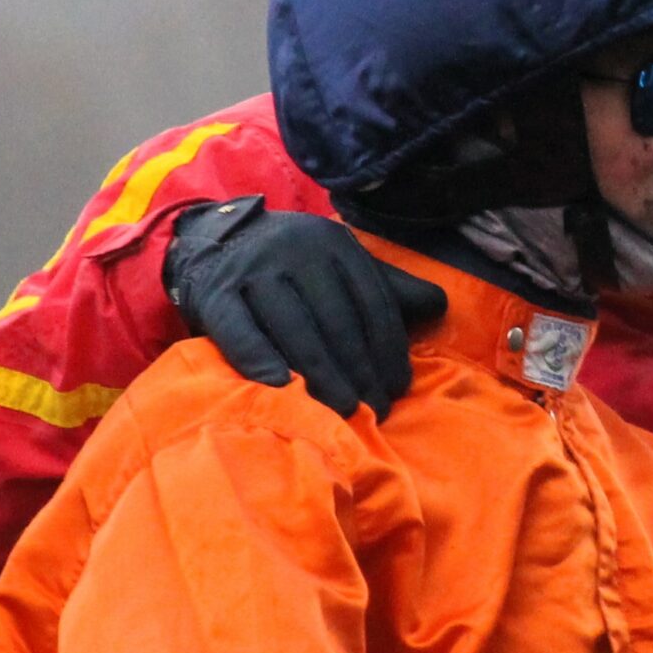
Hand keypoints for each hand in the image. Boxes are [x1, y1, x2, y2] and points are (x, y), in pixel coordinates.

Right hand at [162, 197, 445, 418]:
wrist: (214, 241)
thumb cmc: (291, 268)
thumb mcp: (338, 266)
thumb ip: (384, 287)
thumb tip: (438, 305)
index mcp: (334, 243)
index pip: (370, 301)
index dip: (387, 348)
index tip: (396, 389)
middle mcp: (294, 249)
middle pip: (335, 318)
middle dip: (359, 369)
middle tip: (372, 411)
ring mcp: (252, 269)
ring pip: (293, 326)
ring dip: (320, 373)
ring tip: (341, 411)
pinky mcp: (215, 291)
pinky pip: (239, 328)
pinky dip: (258, 357)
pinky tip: (280, 385)